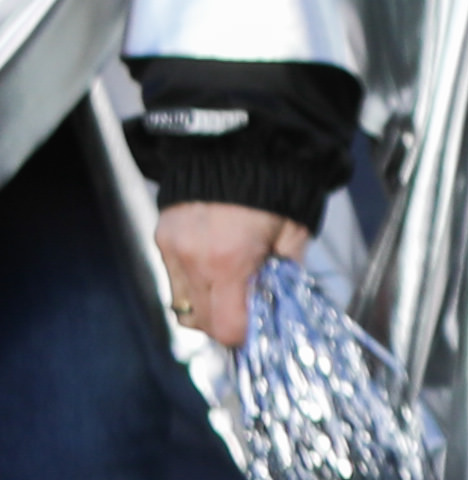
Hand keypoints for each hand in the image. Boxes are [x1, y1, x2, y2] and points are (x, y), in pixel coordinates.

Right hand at [153, 202, 309, 348]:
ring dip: (206, 304)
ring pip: (182, 304)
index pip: (226, 326)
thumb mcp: (293, 234)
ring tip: (230, 286)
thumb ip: (285, 275)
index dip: (243, 334)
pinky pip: (174, 278)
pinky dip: (192, 282)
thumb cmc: (275, 187)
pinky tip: (213, 266)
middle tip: (247, 308)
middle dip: (225, 321)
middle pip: (201, 321)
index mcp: (229, 261)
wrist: (240, 146)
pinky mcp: (161, 237)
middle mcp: (193, 260)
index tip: (256, 328)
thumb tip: (278, 304)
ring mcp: (172, 249)